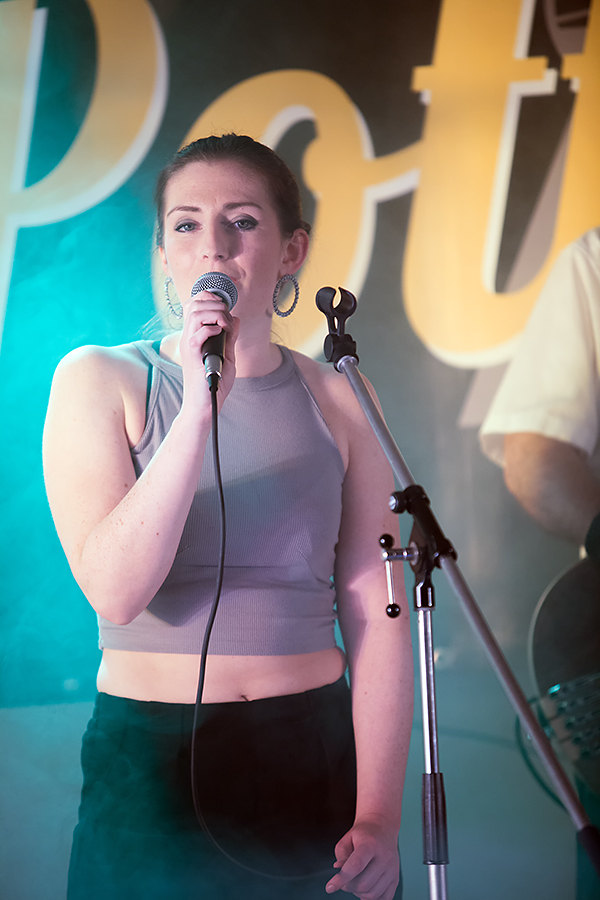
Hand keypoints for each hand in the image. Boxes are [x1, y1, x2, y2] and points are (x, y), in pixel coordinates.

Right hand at [179, 290, 238, 413]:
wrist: (205, 405)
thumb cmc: (214, 384)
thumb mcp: (227, 356)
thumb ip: (230, 338)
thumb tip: (236, 320)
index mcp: (195, 334)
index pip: (195, 303)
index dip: (211, 298)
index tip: (226, 309)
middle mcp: (189, 336)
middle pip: (195, 303)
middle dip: (216, 304)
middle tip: (228, 320)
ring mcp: (189, 345)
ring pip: (195, 313)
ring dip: (215, 314)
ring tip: (225, 326)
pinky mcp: (192, 355)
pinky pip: (196, 334)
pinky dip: (211, 329)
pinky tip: (220, 334)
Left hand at [325, 820, 399, 899]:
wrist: (382, 827)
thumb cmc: (362, 834)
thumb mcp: (347, 838)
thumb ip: (341, 855)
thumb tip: (338, 870)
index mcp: (370, 844)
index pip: (355, 866)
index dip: (341, 879)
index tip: (329, 887)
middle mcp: (384, 857)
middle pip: (363, 884)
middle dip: (348, 886)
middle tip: (343, 880)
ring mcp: (392, 869)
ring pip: (372, 894)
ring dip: (359, 893)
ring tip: (355, 882)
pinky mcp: (396, 878)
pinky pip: (384, 898)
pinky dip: (372, 898)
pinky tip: (366, 888)